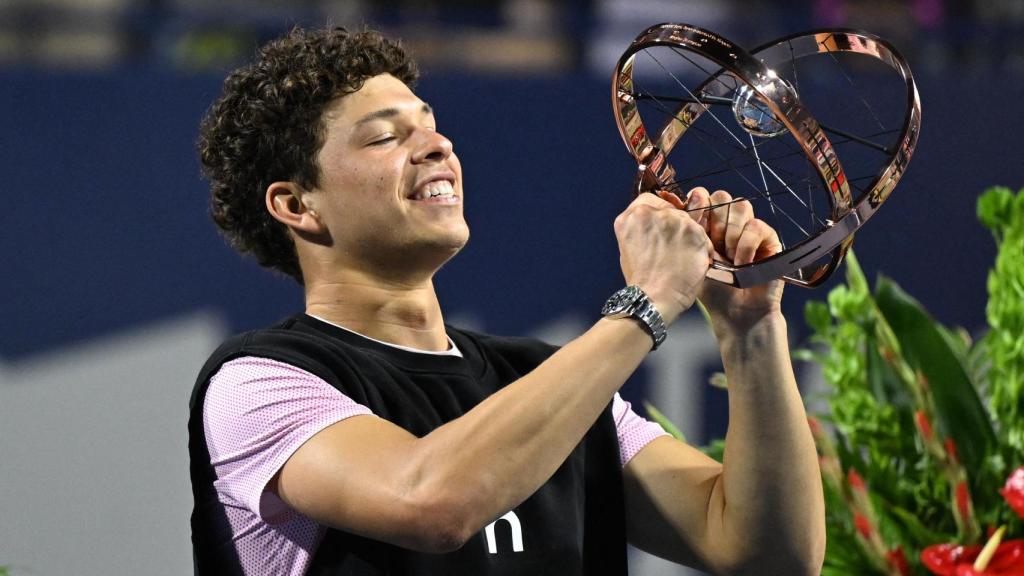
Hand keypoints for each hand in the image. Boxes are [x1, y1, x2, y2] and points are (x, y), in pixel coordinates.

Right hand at [614, 192, 712, 324]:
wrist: (653, 298)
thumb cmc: (642, 279)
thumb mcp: (630, 247)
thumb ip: (642, 228)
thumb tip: (659, 220)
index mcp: (631, 216)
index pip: (651, 200)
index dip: (659, 214)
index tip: (661, 228)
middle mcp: (651, 213)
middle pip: (672, 210)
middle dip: (675, 226)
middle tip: (672, 249)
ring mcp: (674, 221)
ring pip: (689, 221)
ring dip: (689, 237)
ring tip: (680, 260)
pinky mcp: (694, 231)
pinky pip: (703, 235)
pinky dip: (701, 248)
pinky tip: (691, 263)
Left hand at [660, 187, 784, 333]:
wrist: (735, 314)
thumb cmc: (712, 290)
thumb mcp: (693, 258)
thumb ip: (689, 232)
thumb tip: (681, 205)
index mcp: (708, 224)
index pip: (703, 195)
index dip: (698, 207)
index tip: (693, 228)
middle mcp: (729, 223)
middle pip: (722, 196)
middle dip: (714, 220)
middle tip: (711, 246)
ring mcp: (749, 229)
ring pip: (740, 205)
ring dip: (730, 232)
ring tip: (727, 257)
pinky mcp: (768, 239)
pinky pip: (757, 226)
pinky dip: (746, 244)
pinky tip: (741, 263)